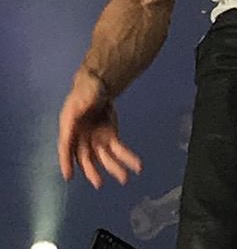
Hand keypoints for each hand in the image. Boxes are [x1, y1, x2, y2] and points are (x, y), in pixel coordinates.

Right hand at [58, 70, 141, 188]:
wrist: (97, 87)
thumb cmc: (84, 93)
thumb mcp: (79, 100)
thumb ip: (77, 110)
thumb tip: (74, 118)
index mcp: (70, 131)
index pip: (66, 149)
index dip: (66, 162)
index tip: (68, 176)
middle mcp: (82, 140)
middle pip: (86, 159)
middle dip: (92, 172)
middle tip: (99, 184)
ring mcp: (97, 140)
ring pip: (105, 158)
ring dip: (114, 169)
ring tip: (124, 179)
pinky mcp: (111, 137)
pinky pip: (119, 149)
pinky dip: (126, 158)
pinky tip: (136, 165)